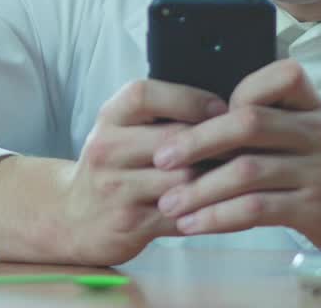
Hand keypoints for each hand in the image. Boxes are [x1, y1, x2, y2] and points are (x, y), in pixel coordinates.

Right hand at [59, 79, 227, 264]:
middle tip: (246, 145)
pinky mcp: (131, 223)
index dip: (188, 99)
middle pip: (173, 140)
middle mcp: (107, 150)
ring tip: (243, 176)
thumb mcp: (122, 128)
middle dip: (215, 143)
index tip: (221, 108)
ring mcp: (116, 189)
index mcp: (109, 118)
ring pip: (182, 180)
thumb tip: (223, 108)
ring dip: (217, 180)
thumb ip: (160, 115)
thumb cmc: (114, 165)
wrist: (74, 216)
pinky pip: (183, 217)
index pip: (145, 96)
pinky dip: (213, 213)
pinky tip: (232, 208)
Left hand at [150, 59, 320, 247]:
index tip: (201, 115)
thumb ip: (270, 121)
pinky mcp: (318, 210)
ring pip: (248, 170)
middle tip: (161, 157)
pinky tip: (195, 224)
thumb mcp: (311, 133)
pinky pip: (258, 209)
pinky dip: (219, 217)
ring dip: (200, 189)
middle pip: (249, 122)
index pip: (275, 77)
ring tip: (169, 202)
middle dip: (197, 140)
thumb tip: (197, 120)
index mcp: (313, 106)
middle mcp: (319, 132)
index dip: (234, 93)